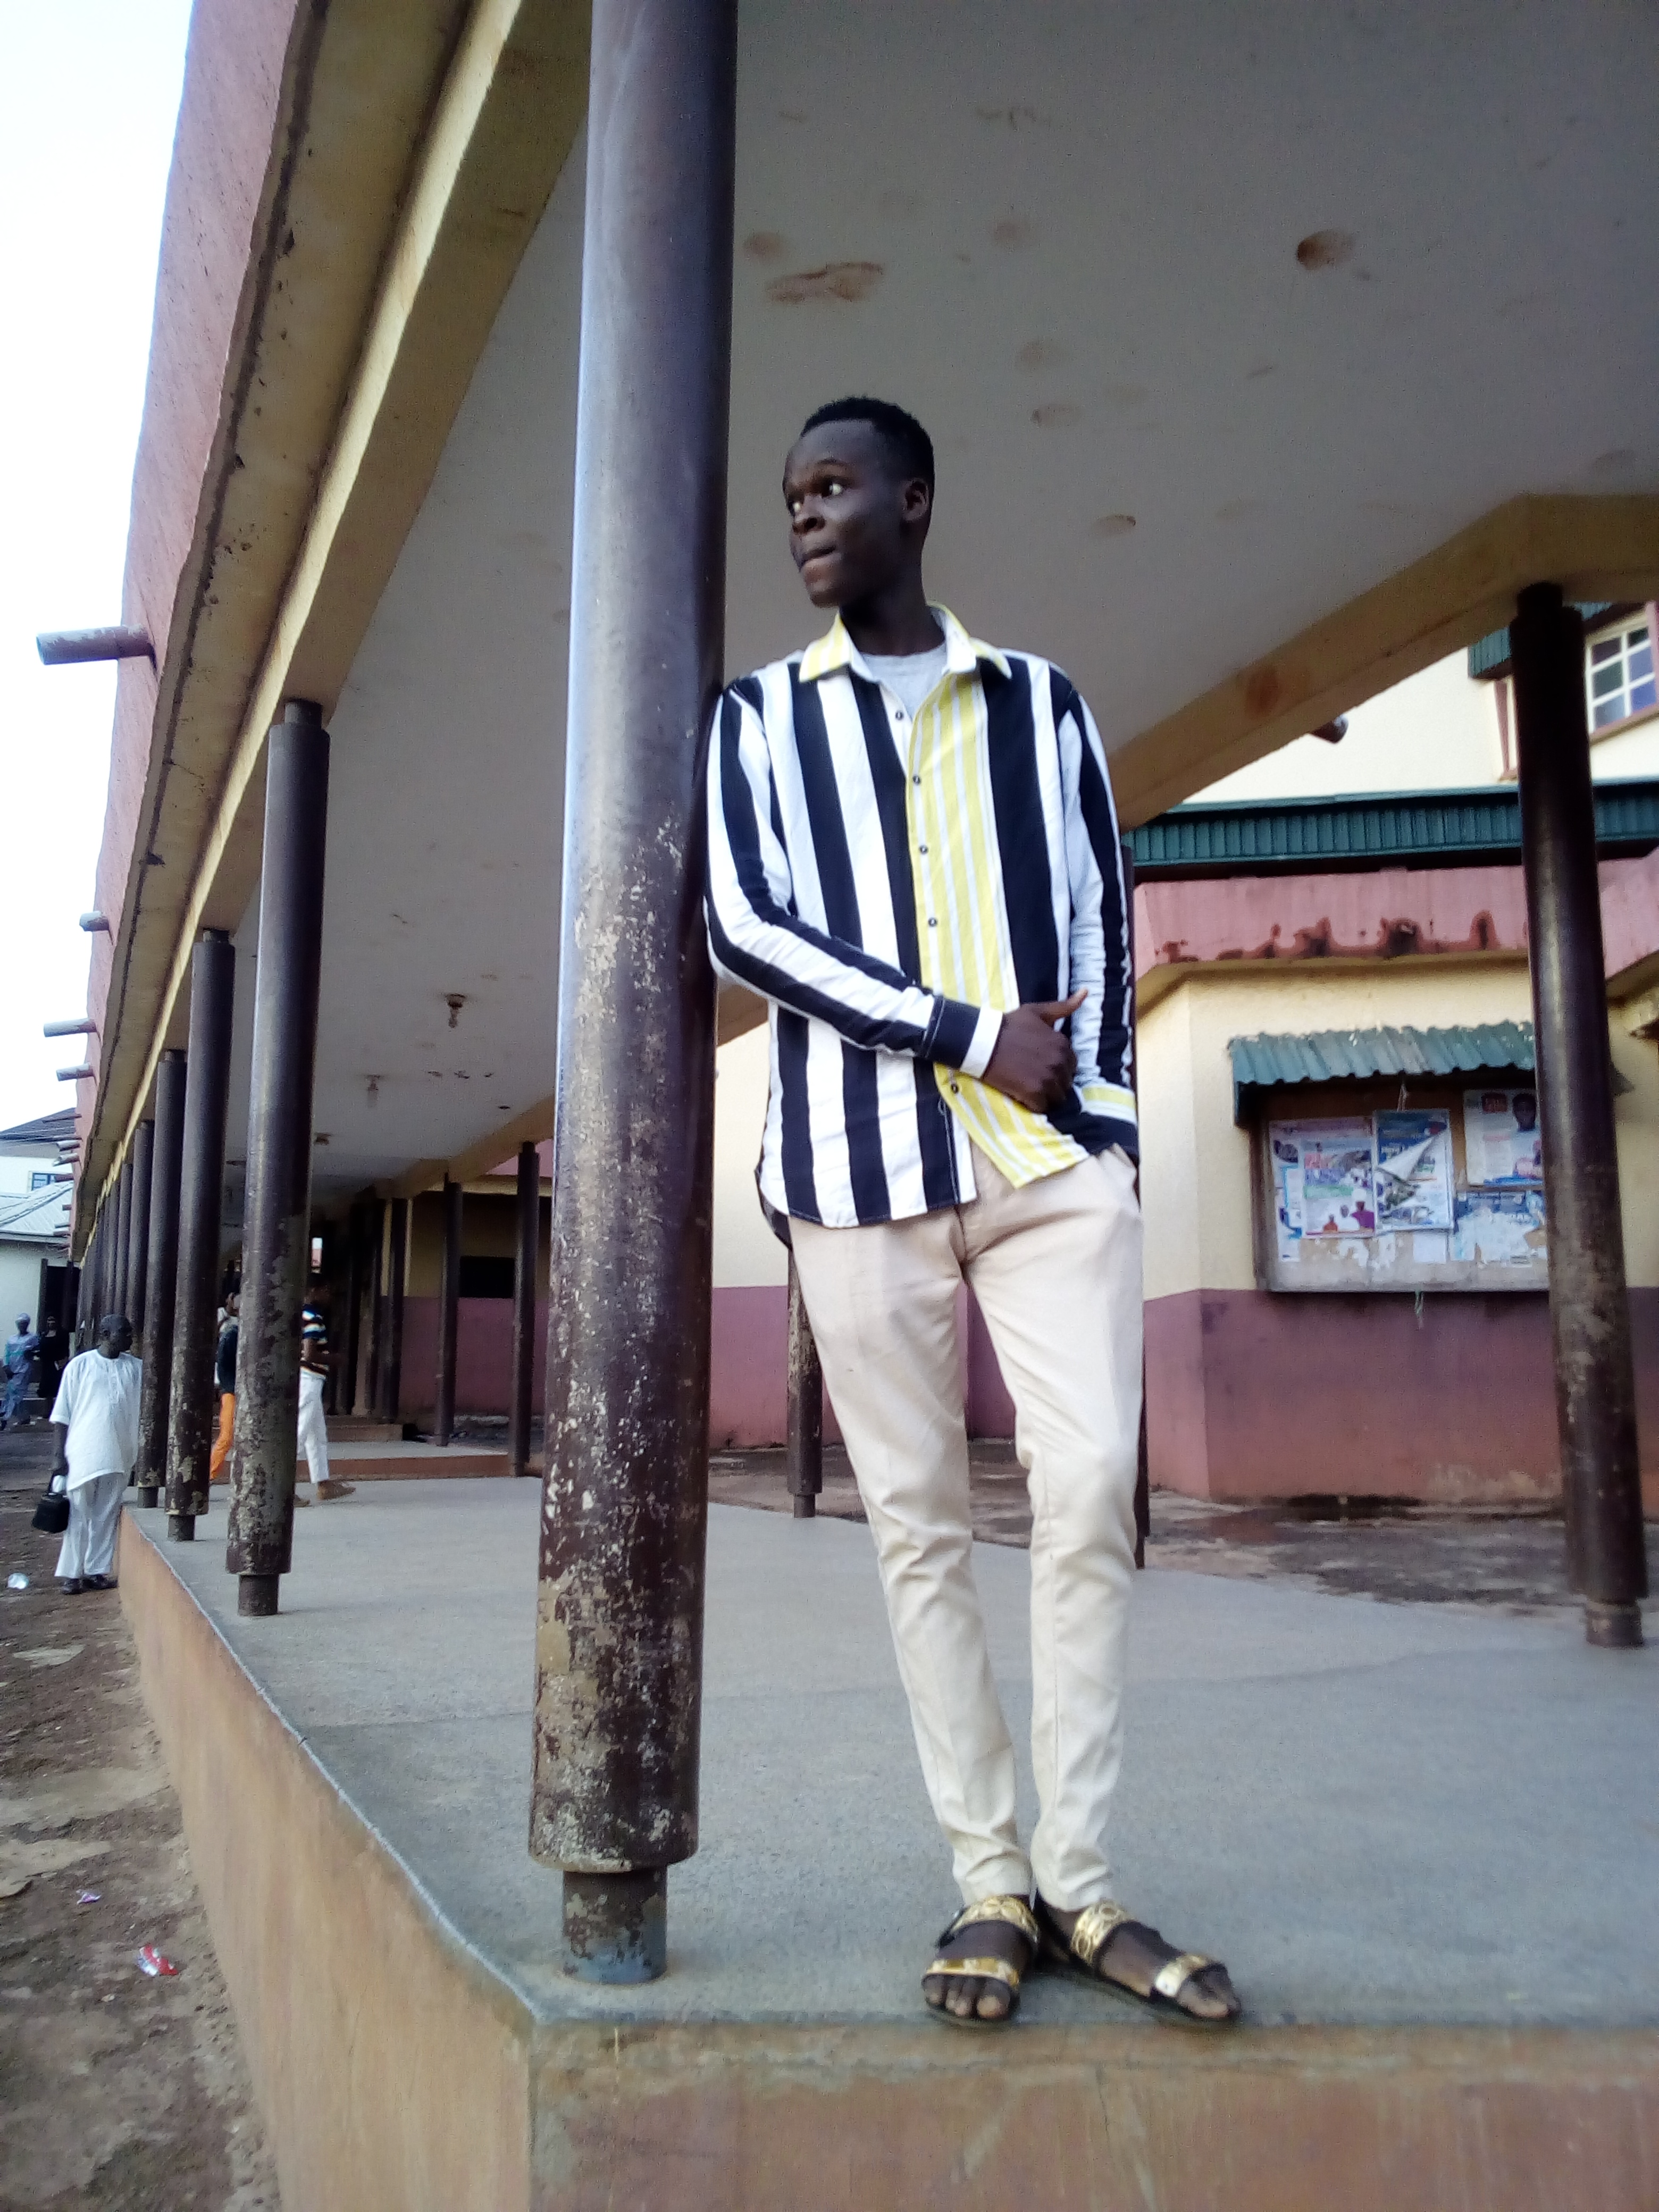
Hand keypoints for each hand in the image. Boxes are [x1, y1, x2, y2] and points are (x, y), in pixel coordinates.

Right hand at [980, 990, 1085, 1110]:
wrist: (983, 1040)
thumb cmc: (1009, 1025)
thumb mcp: (1037, 1012)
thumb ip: (1063, 1006)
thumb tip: (1086, 991)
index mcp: (1063, 1045)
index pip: (1072, 1066)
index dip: (1057, 1067)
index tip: (1041, 1065)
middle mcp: (1059, 1062)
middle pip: (1066, 1083)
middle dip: (1053, 1082)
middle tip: (1033, 1077)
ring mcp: (1048, 1078)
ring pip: (1057, 1097)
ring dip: (1045, 1095)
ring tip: (1029, 1087)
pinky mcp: (1034, 1093)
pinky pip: (1042, 1107)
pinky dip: (1034, 1104)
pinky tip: (1023, 1095)